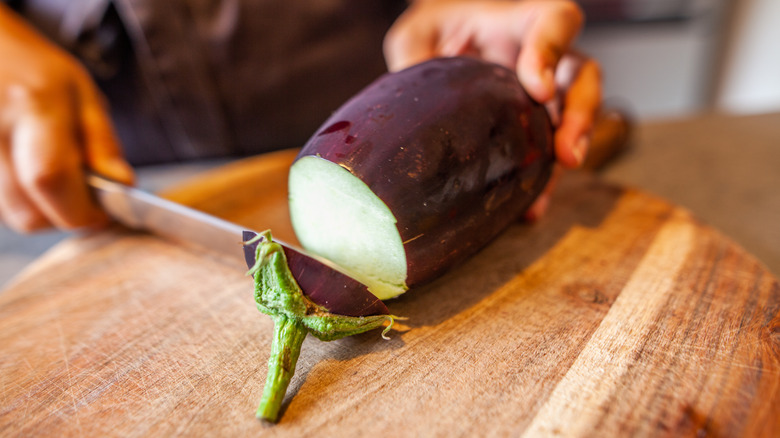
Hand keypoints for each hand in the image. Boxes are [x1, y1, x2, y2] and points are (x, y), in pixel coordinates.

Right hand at [0, 4, 133, 232]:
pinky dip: (17, 200)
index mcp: (34, 106)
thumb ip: (102, 142)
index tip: (103, 213)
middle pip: (27, 213)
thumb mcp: (81, 94)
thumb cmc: (32, 69)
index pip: (52, 179)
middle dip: (62, 215)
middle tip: (80, 194)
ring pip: (10, 215)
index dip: (81, 210)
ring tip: (49, 174)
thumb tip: (122, 185)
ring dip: (38, 210)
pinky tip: (25, 171)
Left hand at [384, 0, 601, 218]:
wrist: (441, 50)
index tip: (536, 88)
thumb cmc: (437, 33)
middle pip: (583, 77)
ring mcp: (547, 95)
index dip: (553, 51)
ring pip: (577, 117)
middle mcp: (545, 59)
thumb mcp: (418, 34)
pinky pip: (549, 154)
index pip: (555, 22)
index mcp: (520, 23)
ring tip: (553, 183)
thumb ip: (418, 57)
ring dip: (572, 151)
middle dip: (581, 115)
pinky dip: (543, 182)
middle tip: (565, 153)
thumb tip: (412, 107)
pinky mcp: (536, 129)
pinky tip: (529, 207)